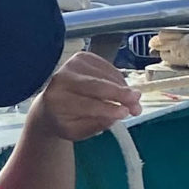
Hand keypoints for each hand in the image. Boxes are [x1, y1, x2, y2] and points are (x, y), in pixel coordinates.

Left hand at [27, 48, 141, 142]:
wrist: (51, 103)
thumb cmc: (65, 120)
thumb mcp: (76, 131)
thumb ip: (95, 125)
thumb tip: (117, 115)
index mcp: (55, 101)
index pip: (85, 104)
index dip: (107, 108)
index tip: (125, 113)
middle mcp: (60, 78)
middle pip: (95, 85)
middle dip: (119, 92)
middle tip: (137, 100)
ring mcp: (71, 64)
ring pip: (105, 75)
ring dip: (123, 88)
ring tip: (134, 101)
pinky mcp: (82, 57)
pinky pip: (107, 67)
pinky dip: (119, 79)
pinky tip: (122, 90)